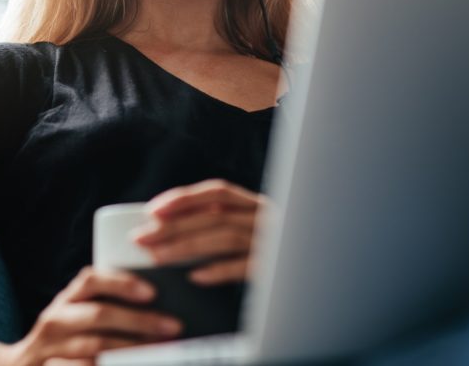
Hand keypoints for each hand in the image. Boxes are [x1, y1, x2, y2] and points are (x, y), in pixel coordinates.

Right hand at [1, 265, 182, 365]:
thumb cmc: (66, 338)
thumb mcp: (78, 316)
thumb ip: (107, 305)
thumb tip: (160, 303)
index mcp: (68, 299)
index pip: (92, 280)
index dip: (122, 283)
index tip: (152, 292)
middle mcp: (55, 320)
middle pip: (100, 314)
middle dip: (140, 321)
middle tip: (173, 326)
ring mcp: (48, 349)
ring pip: (94, 347)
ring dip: (131, 350)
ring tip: (159, 351)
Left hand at [133, 179, 269, 285]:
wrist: (327, 270)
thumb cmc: (280, 248)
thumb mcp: (253, 229)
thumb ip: (224, 224)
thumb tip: (172, 228)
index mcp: (258, 204)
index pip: (217, 193)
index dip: (184, 199)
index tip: (152, 210)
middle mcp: (266, 217)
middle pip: (214, 217)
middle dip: (173, 226)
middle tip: (141, 238)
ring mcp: (273, 241)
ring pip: (224, 238)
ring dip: (187, 247)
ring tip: (158, 257)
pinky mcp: (277, 267)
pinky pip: (245, 266)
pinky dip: (218, 270)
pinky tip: (195, 276)